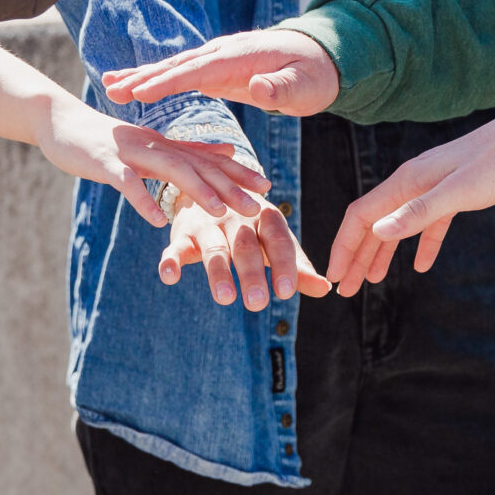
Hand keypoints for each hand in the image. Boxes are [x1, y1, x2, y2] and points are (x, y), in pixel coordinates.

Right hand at [33, 100, 271, 225]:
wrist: (60, 122)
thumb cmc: (105, 140)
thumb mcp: (152, 144)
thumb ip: (188, 150)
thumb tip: (227, 149)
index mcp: (166, 144)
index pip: (208, 159)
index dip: (238, 172)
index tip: (267, 187)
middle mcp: (155, 146)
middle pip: (199, 166)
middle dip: (229, 188)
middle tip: (257, 208)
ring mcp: (130, 153)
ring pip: (170, 171)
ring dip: (197, 192)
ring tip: (220, 213)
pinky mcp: (105, 163)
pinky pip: (127, 183)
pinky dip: (144, 201)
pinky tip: (159, 221)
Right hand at [103, 28, 341, 116]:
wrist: (322, 57)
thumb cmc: (315, 74)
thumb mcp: (305, 85)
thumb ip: (281, 87)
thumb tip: (257, 87)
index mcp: (240, 57)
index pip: (198, 70)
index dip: (168, 82)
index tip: (140, 92)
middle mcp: (223, 54)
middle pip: (177, 66)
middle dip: (142, 77)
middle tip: (110, 89)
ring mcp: (217, 60)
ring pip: (174, 68)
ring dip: (141, 78)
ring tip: (109, 86)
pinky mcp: (216, 69)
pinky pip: (181, 75)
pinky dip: (156, 80)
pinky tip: (134, 87)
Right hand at [158, 194, 332, 311]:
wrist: (211, 191)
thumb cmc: (252, 229)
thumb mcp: (276, 243)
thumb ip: (296, 266)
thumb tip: (326, 289)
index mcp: (266, 218)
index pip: (278, 242)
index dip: (283, 266)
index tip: (286, 292)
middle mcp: (238, 218)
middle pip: (246, 247)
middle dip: (251, 274)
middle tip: (257, 302)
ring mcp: (209, 225)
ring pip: (214, 249)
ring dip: (218, 273)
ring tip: (225, 298)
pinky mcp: (183, 233)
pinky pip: (176, 248)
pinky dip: (170, 260)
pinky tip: (169, 277)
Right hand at [324, 106, 494, 295]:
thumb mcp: (457, 192)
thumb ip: (417, 212)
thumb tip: (378, 231)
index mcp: (407, 181)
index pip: (362, 217)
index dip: (344, 247)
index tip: (334, 275)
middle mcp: (413, 184)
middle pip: (375, 224)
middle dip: (357, 257)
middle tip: (344, 290)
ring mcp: (433, 189)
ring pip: (398, 225)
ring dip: (382, 254)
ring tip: (370, 281)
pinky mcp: (455, 195)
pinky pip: (429, 224)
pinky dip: (421, 245)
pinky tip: (420, 266)